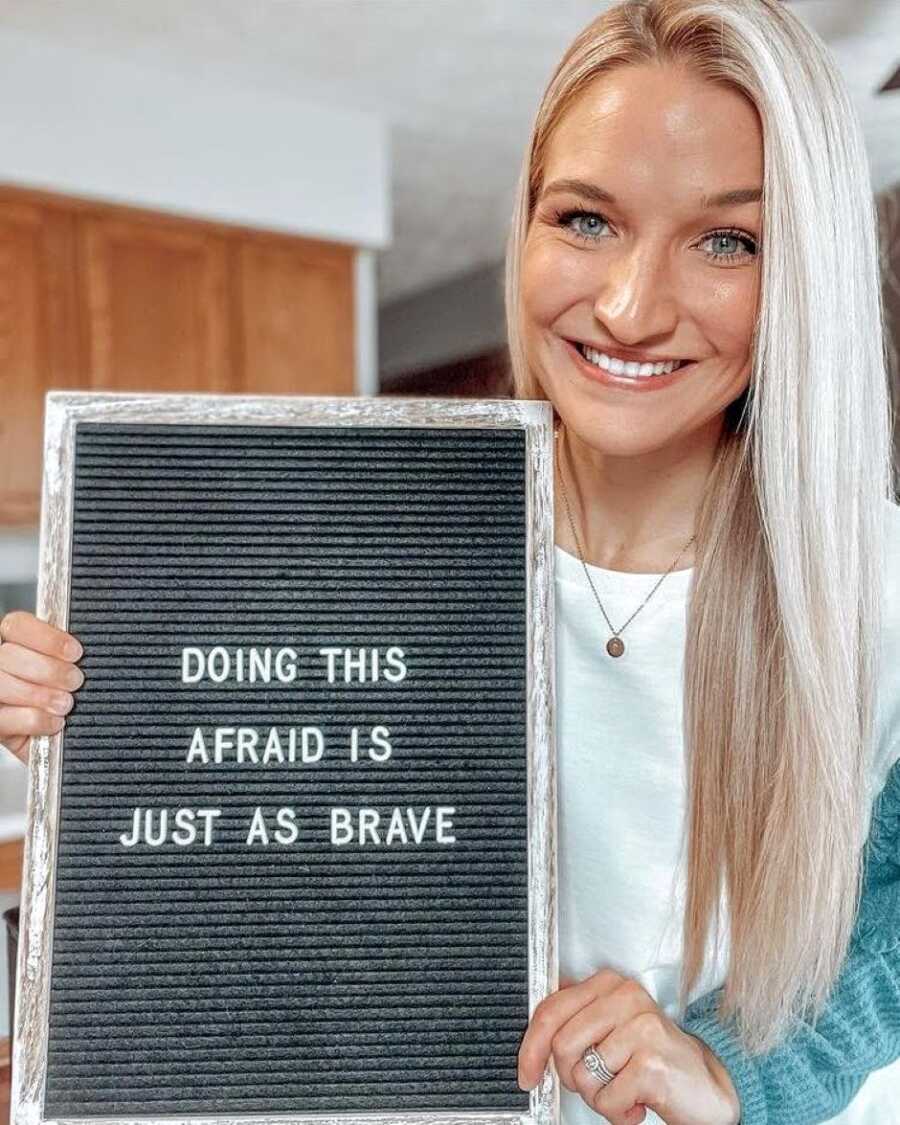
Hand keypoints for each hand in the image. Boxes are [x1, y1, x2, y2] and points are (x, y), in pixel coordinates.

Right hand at [0, 611, 84, 763]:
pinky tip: (55, 722)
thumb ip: (65, 655)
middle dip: (49, 670)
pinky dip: (35, 720)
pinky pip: (5, 718)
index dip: (47, 637)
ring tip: (66, 704)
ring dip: (41, 695)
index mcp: (14, 644)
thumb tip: (82, 648)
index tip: (76, 652)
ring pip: (3, 685)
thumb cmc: (67, 697)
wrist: (63, 745)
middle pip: (9, 655)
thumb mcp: (68, 671)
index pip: (17, 626)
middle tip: (76, 681)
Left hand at [517, 968, 739, 1124]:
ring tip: (623, 1090)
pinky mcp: (652, 1061)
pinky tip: (638, 1102)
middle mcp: (625, 996)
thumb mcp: (611, 1029)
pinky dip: (618, 1113)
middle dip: (573, 1078)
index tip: (528, 1074)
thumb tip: (533, 1037)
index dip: (531, 1048)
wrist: (705, 1085)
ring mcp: (641, 1026)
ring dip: (599, 1098)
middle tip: (598, 1084)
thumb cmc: (651, 1059)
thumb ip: (576, 1021)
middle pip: (562, 1045)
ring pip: (583, 1076)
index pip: (551, 1010)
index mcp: (609, 983)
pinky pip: (607, 1099)